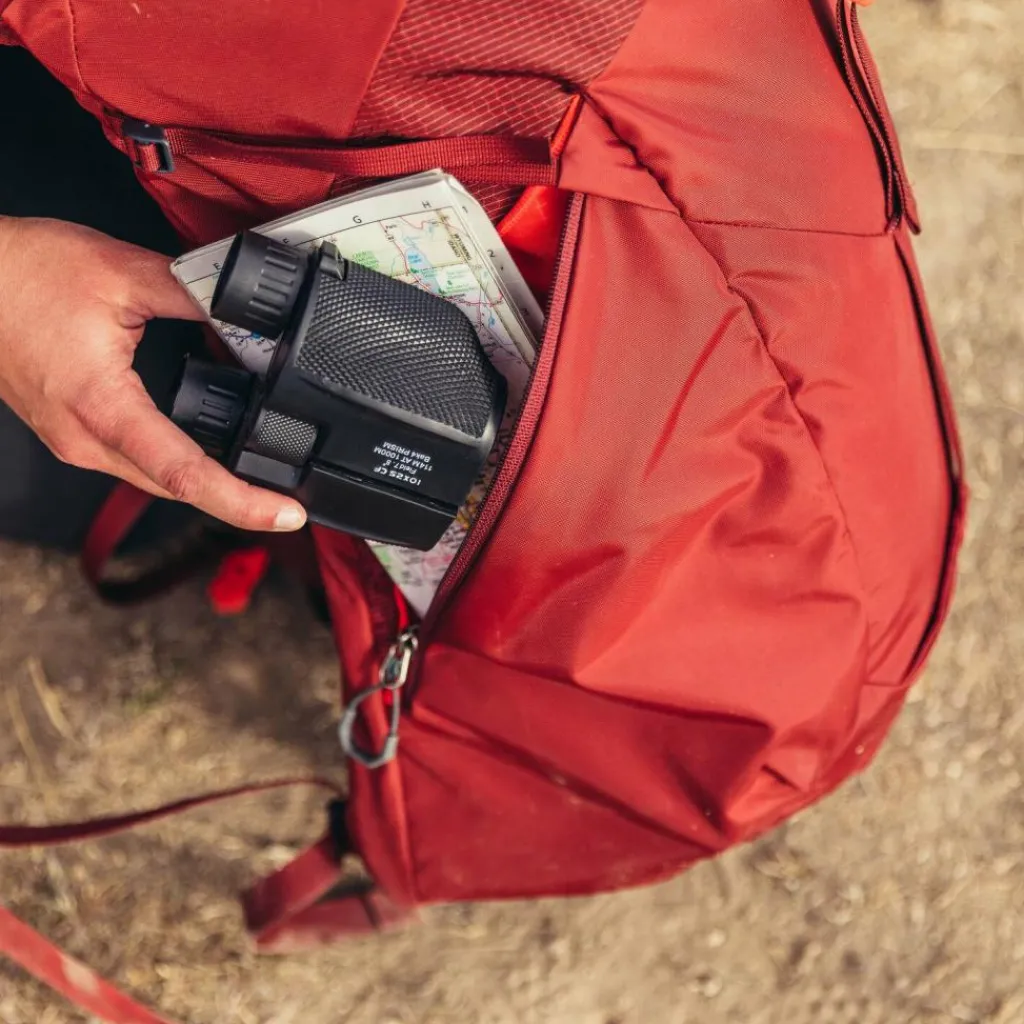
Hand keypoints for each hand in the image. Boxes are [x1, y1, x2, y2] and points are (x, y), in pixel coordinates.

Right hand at [0, 217, 305, 531]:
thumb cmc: (23, 274)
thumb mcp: (123, 273)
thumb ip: (193, 296)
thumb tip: (244, 316)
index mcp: (102, 408)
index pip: (186, 473)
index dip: (243, 502)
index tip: (286, 515)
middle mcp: (86, 439)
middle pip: (176, 490)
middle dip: (237, 503)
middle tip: (289, 508)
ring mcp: (75, 441)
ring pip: (155, 480)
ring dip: (208, 486)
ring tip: (261, 487)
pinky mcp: (71, 431)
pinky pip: (135, 462)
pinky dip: (176, 464)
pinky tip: (208, 452)